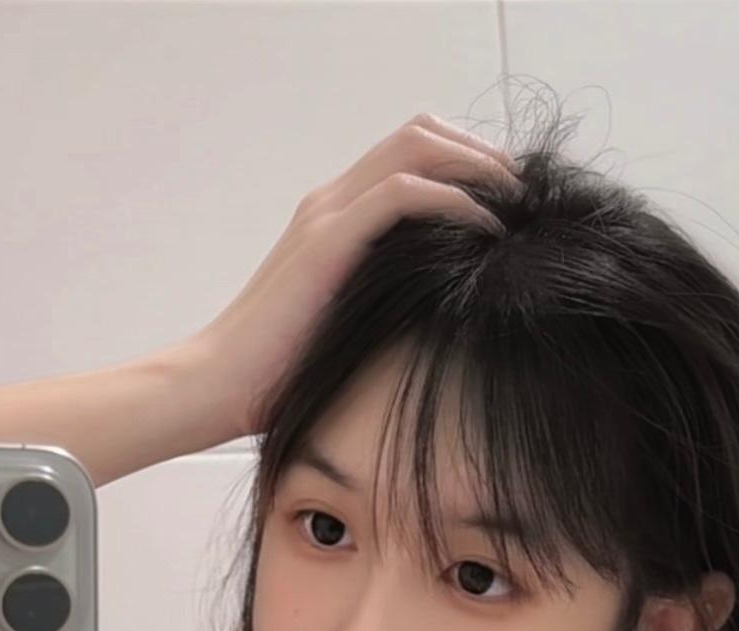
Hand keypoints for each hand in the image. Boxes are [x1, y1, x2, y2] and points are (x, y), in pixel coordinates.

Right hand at [189, 112, 521, 440]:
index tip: (507, 200)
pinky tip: (486, 227)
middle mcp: (330, 203)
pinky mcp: (328, 241)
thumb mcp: (346, 328)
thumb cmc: (277, 376)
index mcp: (332, 218)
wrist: (216, 388)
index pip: (407, 155)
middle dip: (479, 152)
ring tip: (515, 199)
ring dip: (474, 164)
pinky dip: (453, 200)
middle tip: (522, 191)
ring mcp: (326, 216)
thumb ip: (383, 302)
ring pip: (414, 148)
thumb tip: (444, 316)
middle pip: (418, 134)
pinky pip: (404, 194)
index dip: (463, 162)